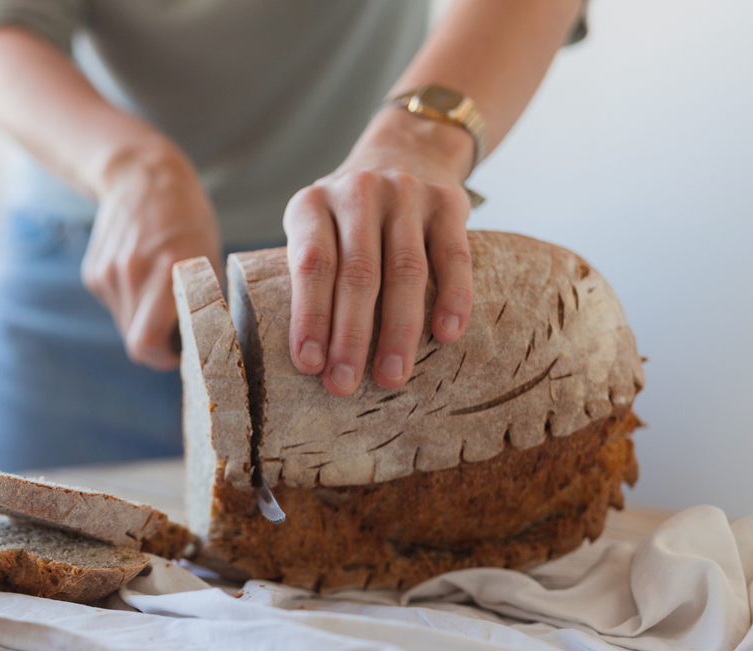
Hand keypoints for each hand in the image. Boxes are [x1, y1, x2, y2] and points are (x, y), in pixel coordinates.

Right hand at [83, 140, 221, 370]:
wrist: (141, 175)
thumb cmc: (187, 217)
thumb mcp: (207, 256)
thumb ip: (198, 300)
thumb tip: (196, 344)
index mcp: (168, 269)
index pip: (147, 342)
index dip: (162, 358)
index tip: (179, 353)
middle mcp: (131, 272)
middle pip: (135, 339)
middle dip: (156, 342)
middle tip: (175, 327)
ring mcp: (107, 272)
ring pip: (124, 324)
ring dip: (141, 319)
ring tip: (158, 290)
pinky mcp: (92, 272)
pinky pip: (113, 305)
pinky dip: (127, 301)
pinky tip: (139, 273)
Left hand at [282, 107, 476, 395]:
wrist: (405, 151)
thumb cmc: (347, 217)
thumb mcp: (315, 228)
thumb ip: (309, 276)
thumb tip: (309, 357)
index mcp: (312, 204)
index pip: (311, 264)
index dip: (310, 316)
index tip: (309, 364)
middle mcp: (358, 194)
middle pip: (357, 274)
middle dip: (350, 336)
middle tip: (344, 385)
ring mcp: (406, 195)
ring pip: (406, 271)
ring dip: (398, 331)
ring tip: (392, 377)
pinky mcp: (449, 203)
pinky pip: (454, 256)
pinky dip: (453, 298)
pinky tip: (446, 336)